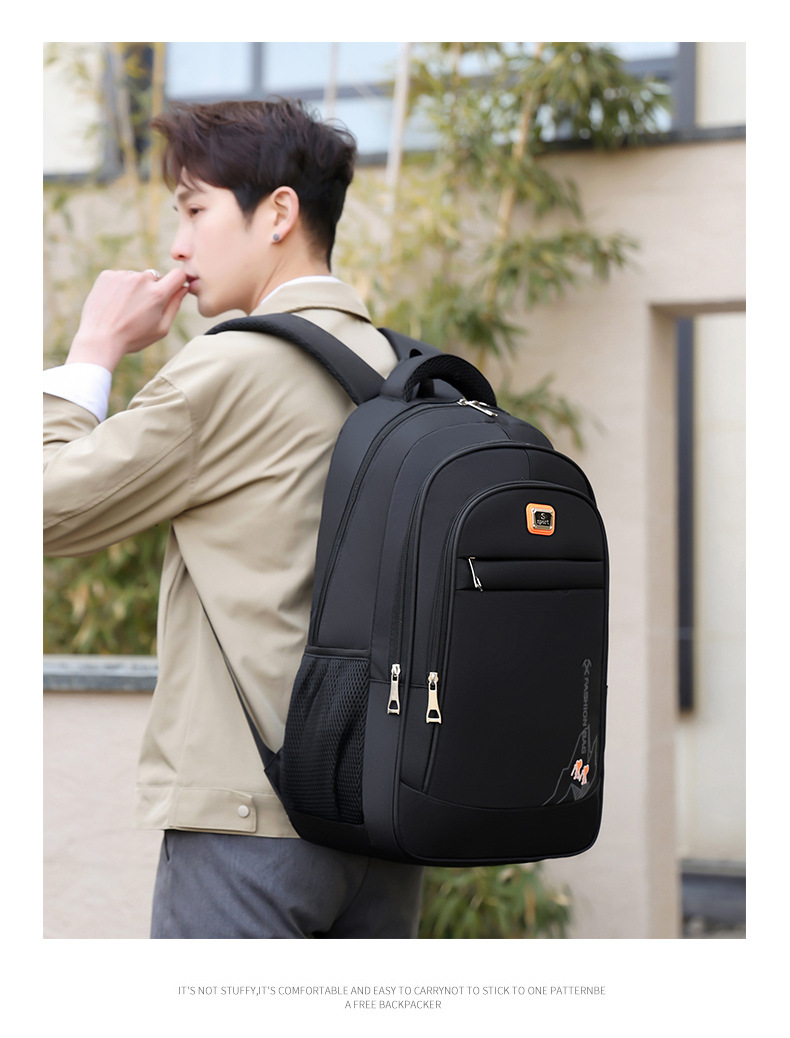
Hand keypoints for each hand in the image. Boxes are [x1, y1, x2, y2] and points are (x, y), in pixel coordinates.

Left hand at [66, 268, 189, 371]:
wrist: (99, 339)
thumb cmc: (133, 337)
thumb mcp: (161, 328)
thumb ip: (175, 305)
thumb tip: (183, 288)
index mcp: (157, 294)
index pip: (178, 275)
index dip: (178, 281)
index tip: (173, 288)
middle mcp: (141, 279)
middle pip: (155, 277)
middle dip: (152, 289)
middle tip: (140, 309)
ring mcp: (123, 275)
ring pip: (136, 277)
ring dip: (134, 288)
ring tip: (124, 308)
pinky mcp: (107, 275)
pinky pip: (120, 277)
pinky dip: (119, 287)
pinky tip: (113, 303)